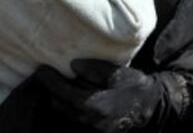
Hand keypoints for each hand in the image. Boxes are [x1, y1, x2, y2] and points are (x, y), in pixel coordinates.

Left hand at [34, 60, 188, 132]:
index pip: (64, 93)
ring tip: (54, 83)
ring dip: (58, 99)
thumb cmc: (135, 87)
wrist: (152, 107)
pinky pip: (74, 119)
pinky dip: (68, 107)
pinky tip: (68, 95)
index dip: (49, 81)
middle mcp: (91, 121)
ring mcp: (92, 130)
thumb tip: (72, 66)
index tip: (40, 69)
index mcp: (96, 106)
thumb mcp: (118, 74)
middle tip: (44, 74)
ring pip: (65, 114)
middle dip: (51, 90)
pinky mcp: (94, 131)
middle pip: (60, 105)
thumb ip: (95, 70)